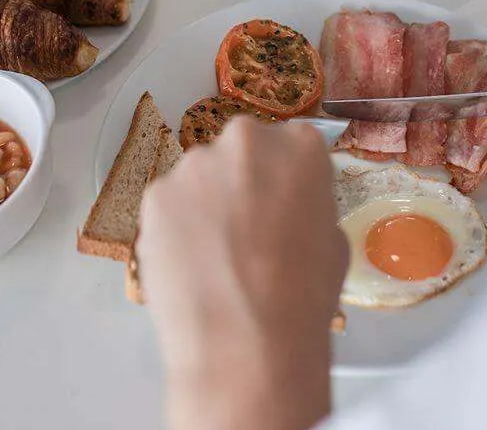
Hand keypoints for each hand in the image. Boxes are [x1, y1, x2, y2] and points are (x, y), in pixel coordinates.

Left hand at [137, 118, 347, 429]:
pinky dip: (176, 228)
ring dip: (206, 205)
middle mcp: (244, 140)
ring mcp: (194, 166)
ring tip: (215, 258)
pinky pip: (169, 206)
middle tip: (247, 232)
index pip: (291, 146)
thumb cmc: (303, 299)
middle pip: (241, 153)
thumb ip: (306, 205)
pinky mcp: (154, 196)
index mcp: (300, 146)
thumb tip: (283, 211)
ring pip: (200, 179)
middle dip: (242, 183)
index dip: (284, 181)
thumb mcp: (332, 241)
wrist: (245, 346)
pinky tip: (190, 266)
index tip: (282, 208)